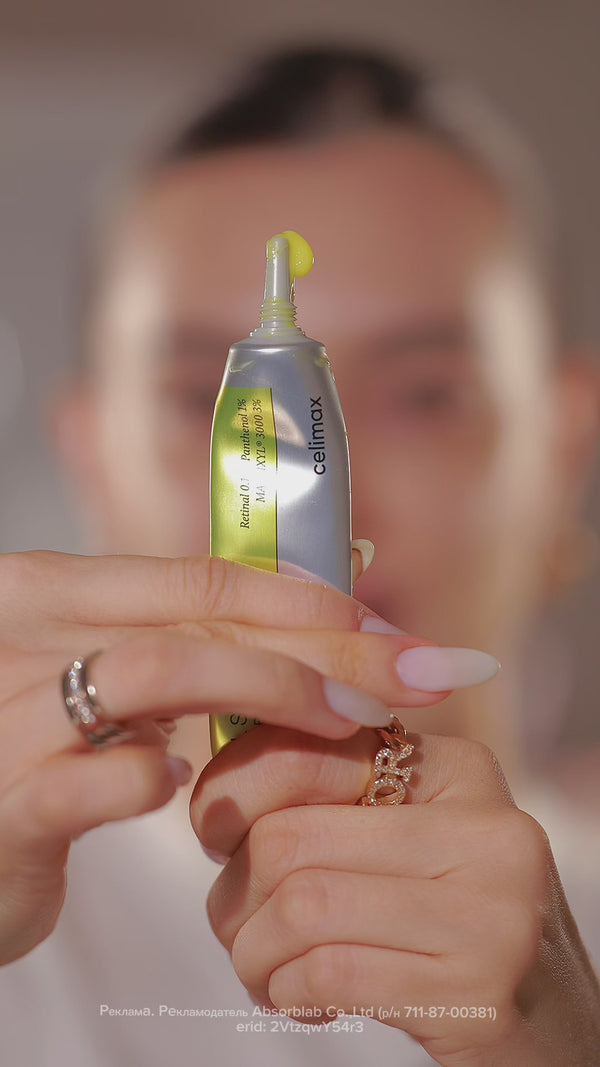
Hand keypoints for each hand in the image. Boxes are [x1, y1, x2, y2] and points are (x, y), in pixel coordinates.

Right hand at [0, 549, 451, 964]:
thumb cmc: (29, 757)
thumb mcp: (92, 681)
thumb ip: (178, 650)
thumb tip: (306, 626)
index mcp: (58, 590)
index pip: (204, 577)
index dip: (308, 598)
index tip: (390, 628)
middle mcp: (32, 631)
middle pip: (203, 616)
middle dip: (324, 641)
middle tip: (413, 672)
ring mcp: (13, 711)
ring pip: (161, 668)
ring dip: (271, 689)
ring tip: (349, 721)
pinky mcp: (9, 801)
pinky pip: (95, 779)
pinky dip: (154, 778)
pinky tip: (187, 787)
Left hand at [191, 725, 599, 1065]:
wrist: (550, 1023)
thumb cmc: (449, 920)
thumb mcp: (406, 835)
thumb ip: (332, 797)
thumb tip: (215, 792)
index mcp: (458, 768)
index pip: (308, 749)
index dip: (235, 794)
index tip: (218, 837)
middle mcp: (487, 826)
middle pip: (290, 837)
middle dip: (234, 894)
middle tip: (237, 924)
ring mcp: (493, 910)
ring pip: (301, 907)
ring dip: (254, 953)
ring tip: (266, 971)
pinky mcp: (480, 992)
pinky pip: (330, 975)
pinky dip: (288, 994)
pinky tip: (305, 1001)